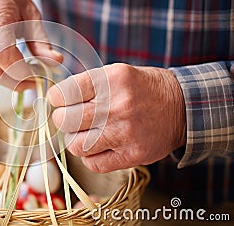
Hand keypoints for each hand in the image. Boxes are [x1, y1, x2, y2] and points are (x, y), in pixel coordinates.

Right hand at [0, 0, 62, 89]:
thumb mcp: (31, 14)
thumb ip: (41, 42)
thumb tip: (56, 62)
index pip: (3, 54)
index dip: (21, 72)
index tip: (38, 78)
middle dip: (17, 81)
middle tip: (35, 80)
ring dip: (7, 78)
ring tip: (24, 71)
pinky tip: (8, 64)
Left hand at [47, 63, 186, 172]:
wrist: (182, 106)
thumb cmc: (142, 88)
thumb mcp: (116, 73)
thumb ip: (86, 85)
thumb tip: (55, 99)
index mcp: (110, 80)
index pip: (65, 93)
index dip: (57, 98)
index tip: (61, 100)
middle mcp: (117, 106)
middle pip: (65, 120)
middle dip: (63, 119)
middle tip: (71, 117)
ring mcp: (124, 133)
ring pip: (75, 145)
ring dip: (75, 140)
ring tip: (86, 133)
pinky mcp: (132, 155)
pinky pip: (93, 164)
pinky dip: (89, 157)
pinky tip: (98, 147)